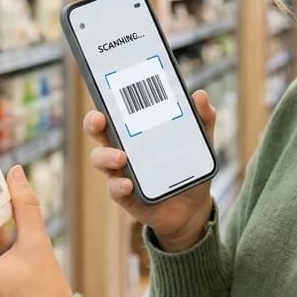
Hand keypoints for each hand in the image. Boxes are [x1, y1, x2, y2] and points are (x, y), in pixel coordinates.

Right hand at [85, 89, 217, 251]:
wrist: (193, 207)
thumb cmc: (189, 167)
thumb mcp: (201, 141)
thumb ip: (203, 118)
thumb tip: (200, 95)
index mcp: (136, 131)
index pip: (115, 110)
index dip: (105, 100)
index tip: (105, 90)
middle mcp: (122, 148)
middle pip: (98, 132)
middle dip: (93, 123)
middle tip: (100, 119)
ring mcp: (121, 172)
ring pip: (100, 159)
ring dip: (106, 156)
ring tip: (121, 157)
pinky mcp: (126, 195)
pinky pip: (115, 189)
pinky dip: (119, 185)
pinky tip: (128, 184)